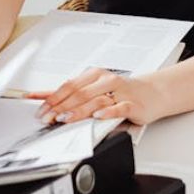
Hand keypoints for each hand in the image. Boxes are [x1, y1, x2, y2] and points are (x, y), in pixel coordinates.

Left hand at [27, 68, 163, 125]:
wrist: (153, 93)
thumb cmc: (122, 92)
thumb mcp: (95, 89)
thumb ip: (73, 95)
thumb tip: (45, 99)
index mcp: (94, 75)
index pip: (69, 85)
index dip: (53, 98)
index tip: (41, 109)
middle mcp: (106, 81)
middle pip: (79, 93)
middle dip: (60, 107)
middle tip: (48, 118)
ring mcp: (119, 92)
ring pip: (95, 101)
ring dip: (78, 111)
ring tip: (65, 118)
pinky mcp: (132, 104)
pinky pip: (118, 107)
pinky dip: (107, 112)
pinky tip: (98, 116)